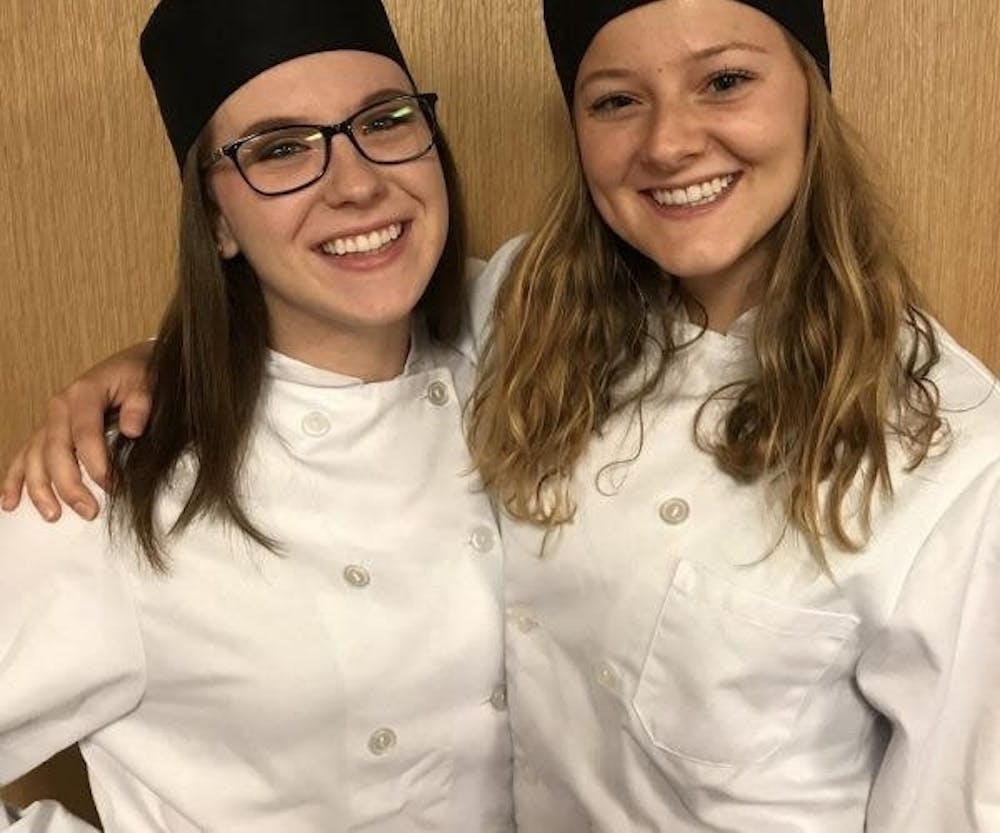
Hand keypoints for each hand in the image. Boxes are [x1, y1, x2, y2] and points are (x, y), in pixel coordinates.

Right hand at [1, 341, 154, 520]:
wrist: (132, 366)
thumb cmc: (141, 375)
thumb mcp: (147, 383)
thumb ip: (141, 405)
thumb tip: (133, 429)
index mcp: (83, 393)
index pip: (85, 434)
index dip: (97, 463)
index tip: (114, 487)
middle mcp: (60, 407)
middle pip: (56, 451)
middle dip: (69, 485)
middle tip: (88, 511)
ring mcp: (50, 420)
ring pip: (35, 457)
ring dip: (40, 489)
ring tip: (53, 515)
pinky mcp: (47, 431)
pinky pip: (25, 456)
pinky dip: (15, 479)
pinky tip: (10, 502)